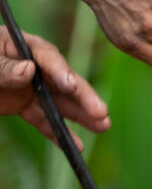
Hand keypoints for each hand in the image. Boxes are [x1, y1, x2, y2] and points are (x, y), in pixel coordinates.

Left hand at [0, 27, 109, 150]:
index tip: (71, 85)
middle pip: (59, 80)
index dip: (60, 71)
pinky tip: (76, 145)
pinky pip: (42, 119)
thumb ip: (2, 68)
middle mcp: (28, 63)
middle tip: (101, 112)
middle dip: (82, 97)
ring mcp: (27, 84)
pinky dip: (58, 132)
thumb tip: (30, 70)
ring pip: (57, 101)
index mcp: (17, 43)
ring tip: (103, 126)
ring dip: (80, 115)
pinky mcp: (22, 104)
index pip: (45, 56)